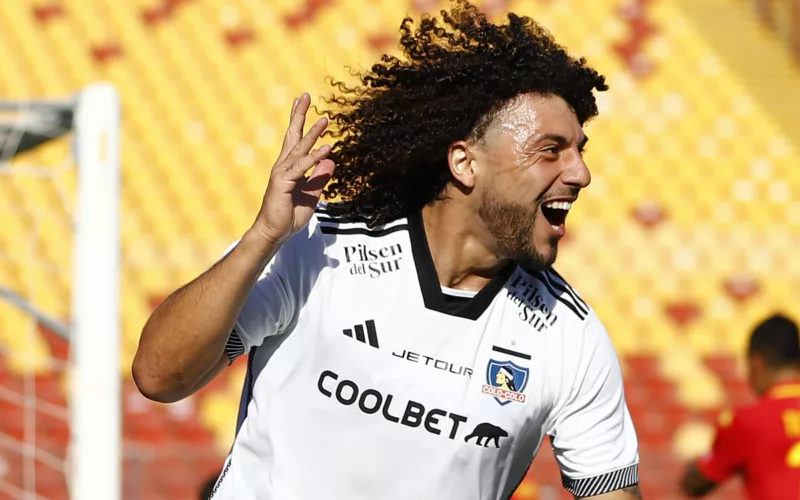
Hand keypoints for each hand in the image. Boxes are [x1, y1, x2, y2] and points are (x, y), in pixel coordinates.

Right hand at [251, 93, 335, 244]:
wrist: (274, 233)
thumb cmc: (289, 215)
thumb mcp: (312, 194)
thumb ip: (320, 178)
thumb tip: (330, 161)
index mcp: (290, 167)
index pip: (295, 139)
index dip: (300, 121)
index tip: (303, 103)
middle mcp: (284, 165)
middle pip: (292, 135)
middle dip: (299, 115)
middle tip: (305, 95)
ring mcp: (282, 172)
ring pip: (300, 148)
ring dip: (313, 133)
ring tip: (325, 119)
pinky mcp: (283, 182)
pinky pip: (302, 167)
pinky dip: (315, 157)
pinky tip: (326, 148)